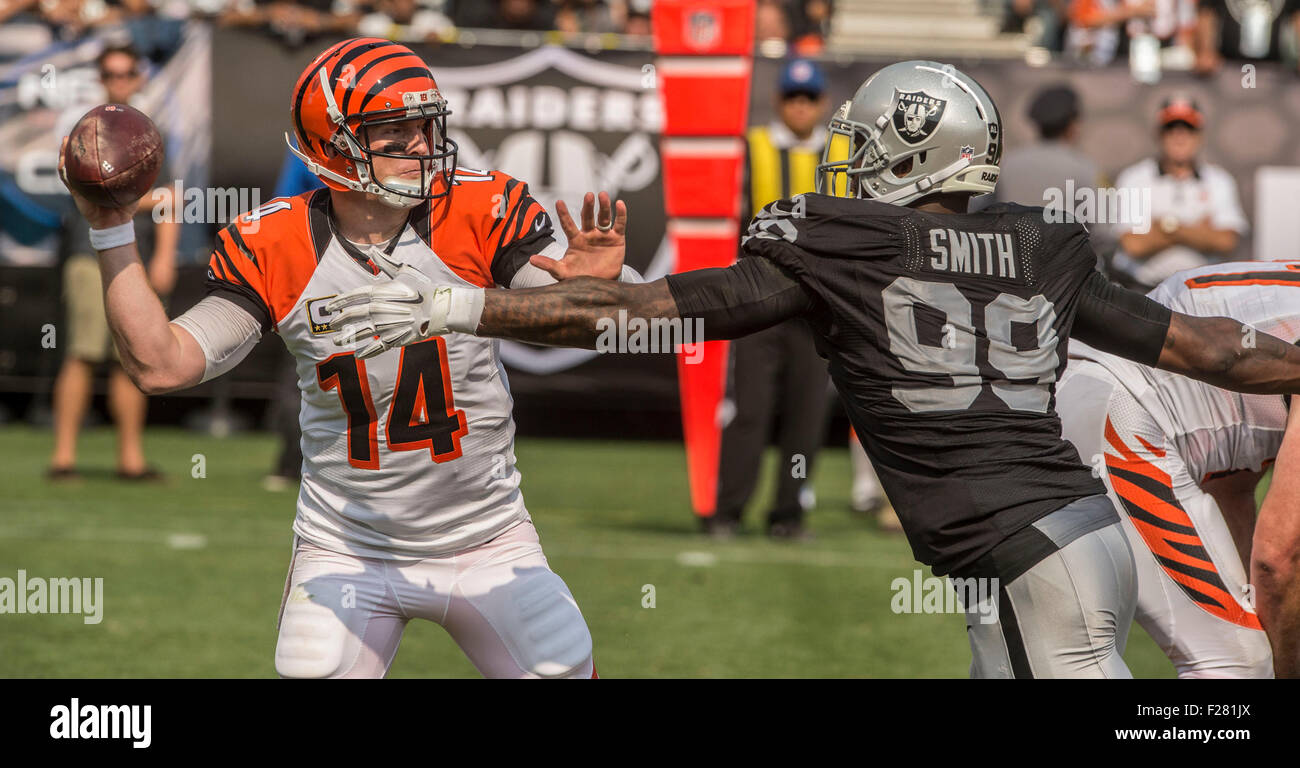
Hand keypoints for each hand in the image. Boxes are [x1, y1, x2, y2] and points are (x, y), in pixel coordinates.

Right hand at [58, 136, 136, 229]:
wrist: (117, 223)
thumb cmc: (125, 205)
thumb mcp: (133, 188)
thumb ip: (139, 177)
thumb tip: (152, 163)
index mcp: (100, 175)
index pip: (93, 157)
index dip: (90, 145)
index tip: (91, 130)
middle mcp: (88, 177)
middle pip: (78, 158)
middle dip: (75, 144)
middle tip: (76, 130)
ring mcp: (81, 184)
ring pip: (68, 166)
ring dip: (64, 153)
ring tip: (65, 141)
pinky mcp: (76, 192)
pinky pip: (67, 180)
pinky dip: (64, 170)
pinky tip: (63, 162)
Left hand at [325, 247, 455, 358]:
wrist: (439, 308)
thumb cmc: (423, 288)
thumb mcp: (404, 271)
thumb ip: (385, 262)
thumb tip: (372, 249)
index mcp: (378, 292)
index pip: (352, 297)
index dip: (339, 302)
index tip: (329, 307)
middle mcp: (378, 309)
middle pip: (352, 316)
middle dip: (339, 321)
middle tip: (332, 325)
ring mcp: (385, 325)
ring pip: (360, 333)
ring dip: (346, 338)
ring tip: (337, 341)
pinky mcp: (395, 338)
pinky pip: (376, 347)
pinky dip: (366, 352)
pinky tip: (357, 355)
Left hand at [529, 191, 626, 280]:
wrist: (600, 285)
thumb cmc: (580, 277)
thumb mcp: (563, 272)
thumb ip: (549, 265)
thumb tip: (532, 260)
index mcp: (575, 240)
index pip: (568, 225)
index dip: (564, 214)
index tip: (559, 202)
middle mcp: (589, 234)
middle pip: (587, 217)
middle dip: (588, 206)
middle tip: (588, 196)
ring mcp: (603, 235)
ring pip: (603, 217)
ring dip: (604, 206)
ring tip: (603, 195)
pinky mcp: (617, 239)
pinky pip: (619, 224)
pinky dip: (621, 214)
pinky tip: (620, 204)